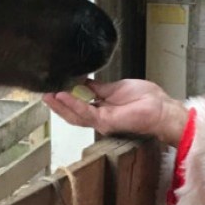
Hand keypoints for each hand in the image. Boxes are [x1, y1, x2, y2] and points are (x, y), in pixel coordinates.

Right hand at [42, 79, 188, 145]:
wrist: (160, 108)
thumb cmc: (145, 99)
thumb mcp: (115, 88)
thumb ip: (97, 88)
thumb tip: (82, 82)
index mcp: (101, 109)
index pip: (78, 106)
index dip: (64, 99)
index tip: (52, 88)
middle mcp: (99, 118)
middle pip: (72, 114)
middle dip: (57, 104)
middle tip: (43, 93)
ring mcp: (102, 122)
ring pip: (75, 116)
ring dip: (60, 105)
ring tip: (48, 95)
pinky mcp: (106, 122)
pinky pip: (85, 113)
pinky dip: (73, 104)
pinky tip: (62, 96)